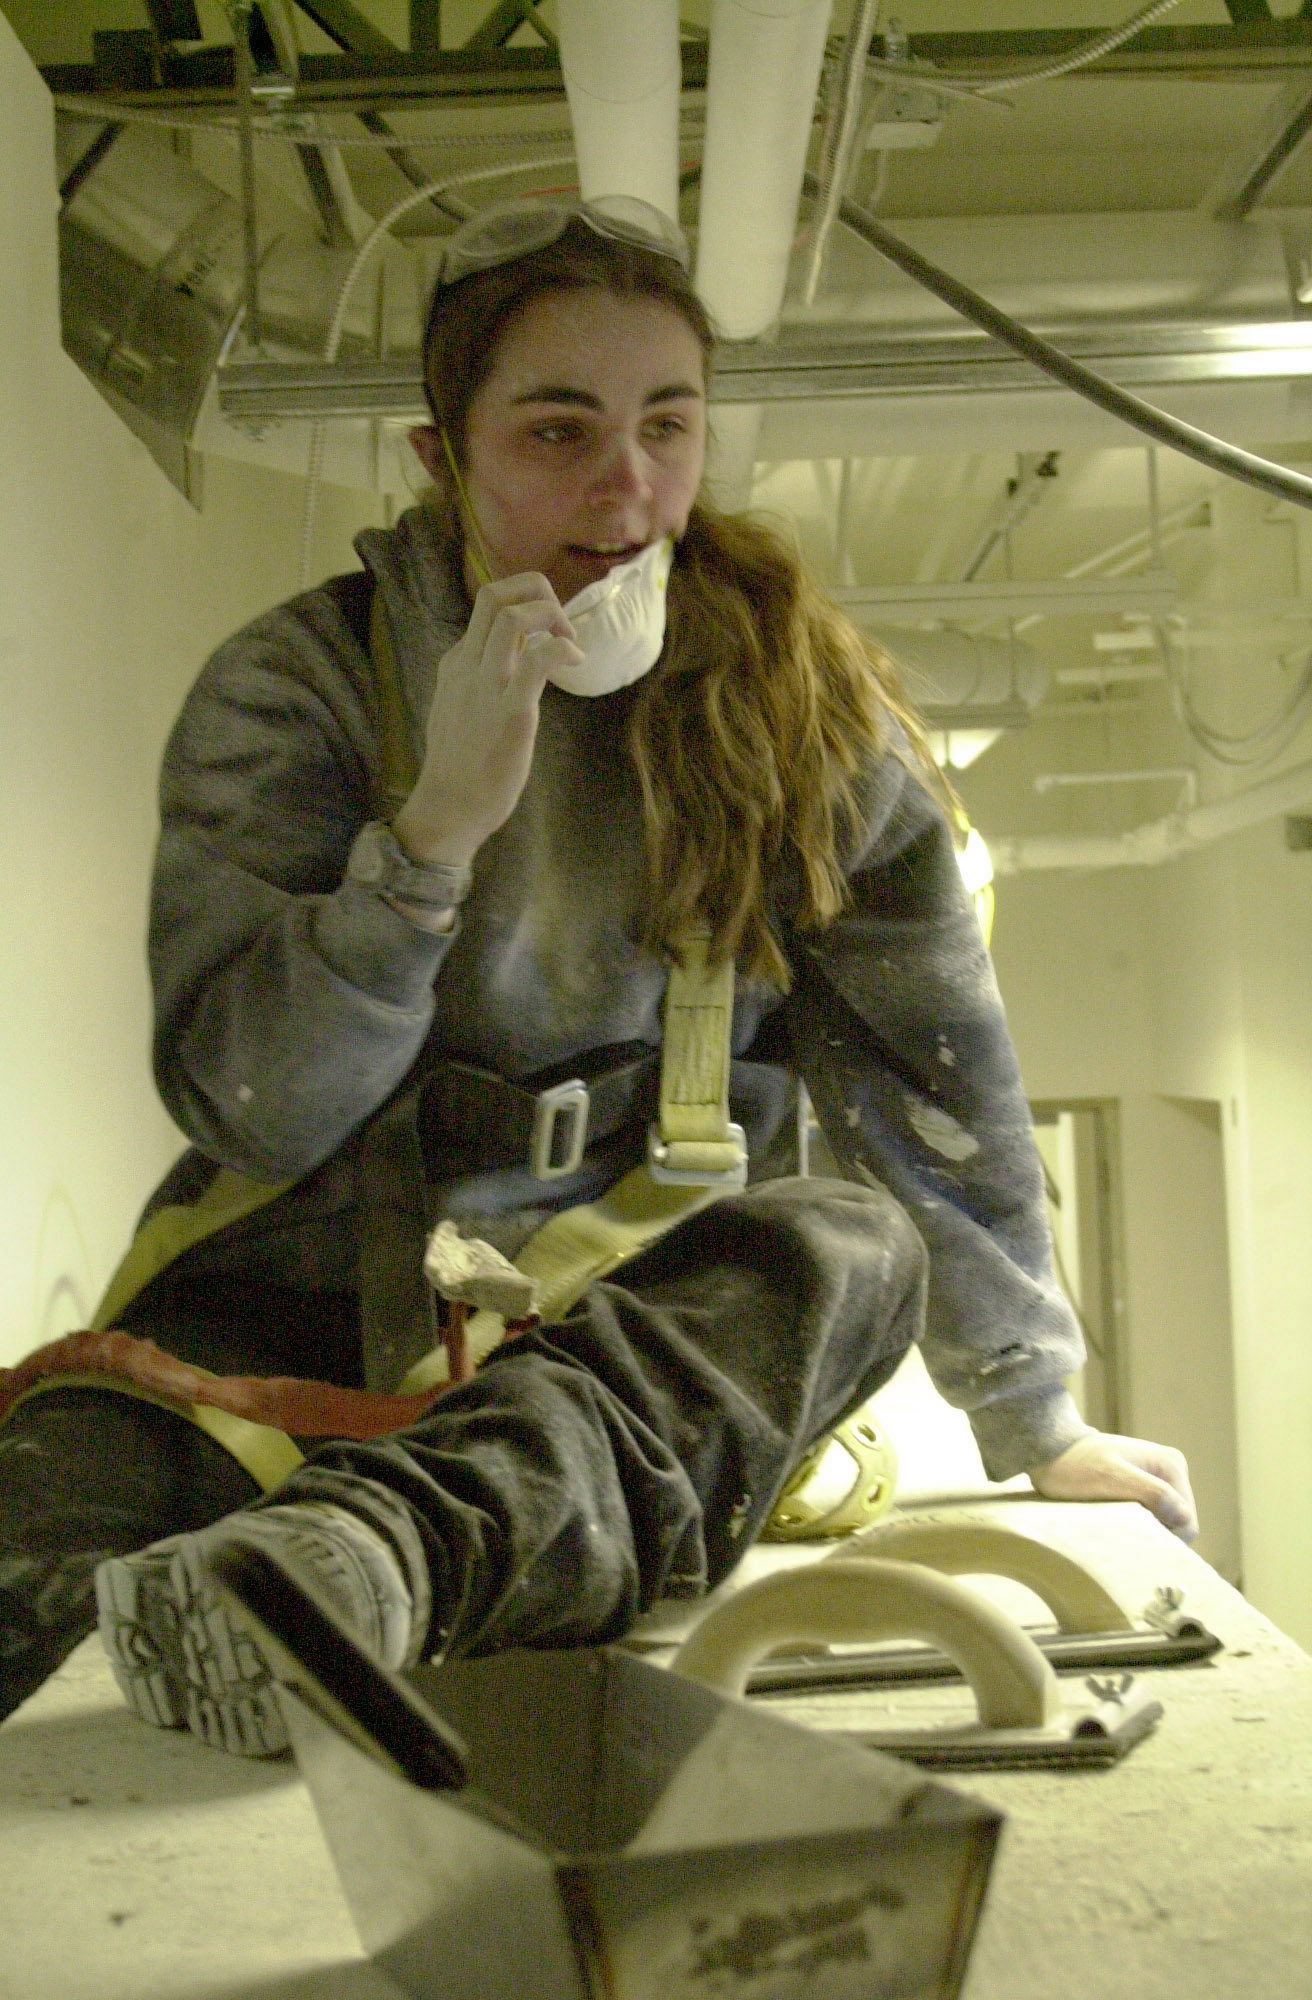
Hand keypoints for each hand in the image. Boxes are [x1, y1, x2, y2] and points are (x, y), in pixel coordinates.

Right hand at [393, 573, 583, 865]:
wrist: (448, 807)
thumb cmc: (462, 763)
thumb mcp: (463, 706)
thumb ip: (484, 677)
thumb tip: (518, 658)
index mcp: (457, 662)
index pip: (486, 604)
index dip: (523, 600)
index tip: (546, 627)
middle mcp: (467, 665)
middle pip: (493, 595)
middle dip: (537, 592)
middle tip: (561, 625)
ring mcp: (486, 687)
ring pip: (512, 617)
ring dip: (551, 615)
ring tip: (569, 641)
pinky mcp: (511, 713)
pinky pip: (539, 661)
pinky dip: (563, 649)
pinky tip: (575, 661)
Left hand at [1029, 1431, 1197, 1542]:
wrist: (1049, 1451)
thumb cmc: (1076, 1465)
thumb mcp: (1111, 1479)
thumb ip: (1151, 1493)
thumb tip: (1184, 1516)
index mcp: (1172, 1465)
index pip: (1187, 1522)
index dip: (1165, 1538)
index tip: (1132, 1537)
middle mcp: (1171, 1470)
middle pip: (1179, 1523)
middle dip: (1156, 1534)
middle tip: (1122, 1532)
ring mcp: (1158, 1478)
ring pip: (1165, 1522)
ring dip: (1145, 1530)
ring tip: (1116, 1525)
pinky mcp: (1144, 1487)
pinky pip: (1151, 1516)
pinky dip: (1137, 1524)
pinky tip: (1116, 1521)